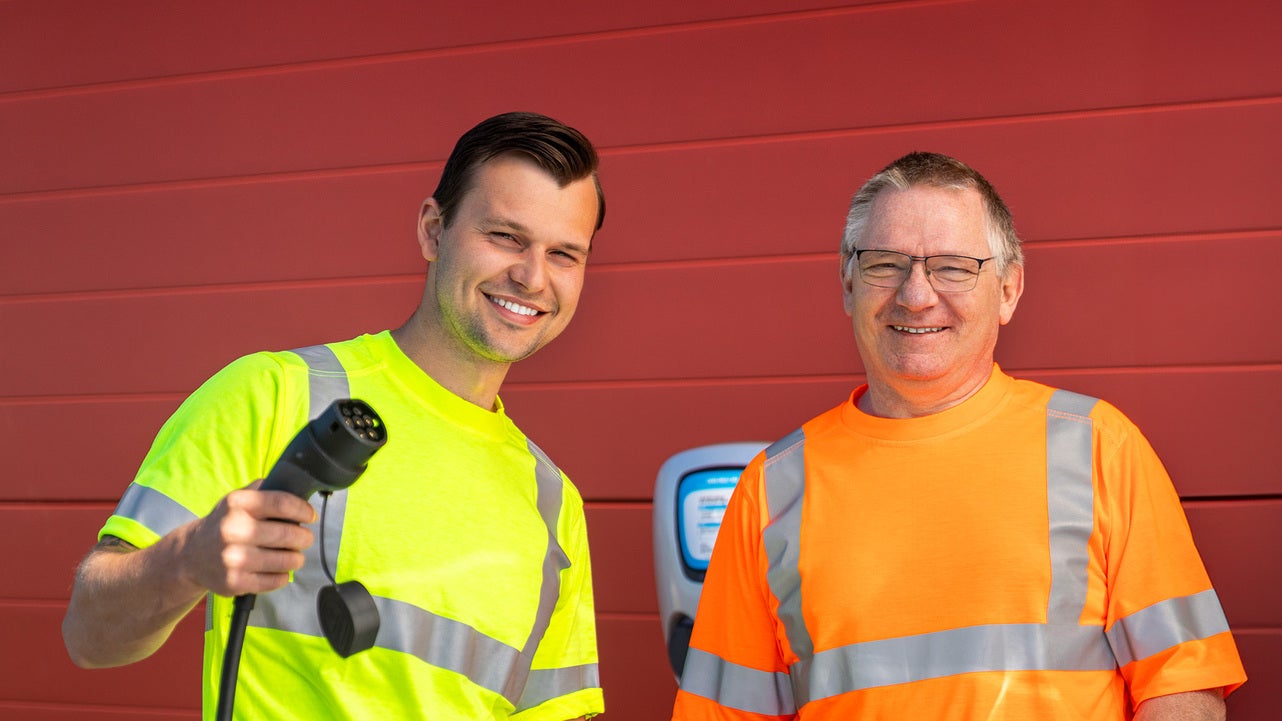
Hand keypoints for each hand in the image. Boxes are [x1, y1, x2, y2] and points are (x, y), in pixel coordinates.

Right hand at [178, 481, 317, 596]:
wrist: (191, 556)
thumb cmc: (224, 523)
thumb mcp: (237, 498)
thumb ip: (264, 490)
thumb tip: (298, 490)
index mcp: (237, 504)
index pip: (282, 503)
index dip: (303, 510)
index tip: (310, 516)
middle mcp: (233, 530)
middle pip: (289, 534)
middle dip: (304, 537)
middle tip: (304, 538)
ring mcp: (233, 558)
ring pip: (286, 560)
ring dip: (296, 558)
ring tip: (294, 555)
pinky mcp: (235, 582)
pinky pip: (275, 580)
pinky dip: (283, 575)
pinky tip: (278, 569)